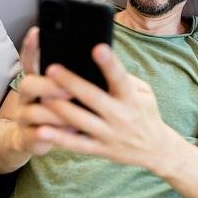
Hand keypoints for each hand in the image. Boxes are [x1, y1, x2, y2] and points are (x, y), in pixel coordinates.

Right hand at [13, 27, 72, 155]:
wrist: (37, 138)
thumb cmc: (63, 106)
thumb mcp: (69, 88)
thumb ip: (78, 73)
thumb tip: (99, 53)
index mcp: (39, 78)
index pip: (31, 58)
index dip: (31, 46)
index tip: (37, 31)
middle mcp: (28, 95)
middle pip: (28, 83)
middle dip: (48, 86)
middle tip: (70, 91)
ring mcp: (25, 115)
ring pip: (34, 111)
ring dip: (53, 113)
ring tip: (72, 116)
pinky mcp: (29, 136)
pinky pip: (37, 134)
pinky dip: (51, 134)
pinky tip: (67, 130)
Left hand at [39, 43, 177, 169]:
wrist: (155, 150)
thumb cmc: (145, 113)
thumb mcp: (145, 93)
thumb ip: (125, 79)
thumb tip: (104, 61)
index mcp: (132, 99)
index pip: (120, 78)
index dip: (109, 64)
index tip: (98, 47)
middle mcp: (121, 116)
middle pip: (93, 98)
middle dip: (72, 83)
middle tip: (52, 69)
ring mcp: (110, 134)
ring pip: (81, 121)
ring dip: (61, 109)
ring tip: (43, 96)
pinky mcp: (100, 149)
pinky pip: (77, 144)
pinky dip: (59, 138)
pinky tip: (42, 130)